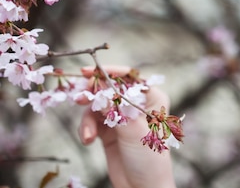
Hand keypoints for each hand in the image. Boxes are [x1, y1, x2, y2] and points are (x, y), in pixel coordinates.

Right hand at [78, 66, 176, 187]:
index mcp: (152, 99)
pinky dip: (87, 128)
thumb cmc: (149, 158)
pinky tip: (88, 141)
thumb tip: (102, 89)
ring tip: (88, 134)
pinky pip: (92, 121)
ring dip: (88, 117)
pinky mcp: (109, 130)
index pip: (130, 78)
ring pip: (97, 105)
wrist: (142, 187)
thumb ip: (118, 110)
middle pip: (110, 88)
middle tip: (79, 97)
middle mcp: (137, 104)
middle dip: (94, 93)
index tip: (90, 72)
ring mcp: (122, 117)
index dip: (110, 72)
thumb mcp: (135, 131)